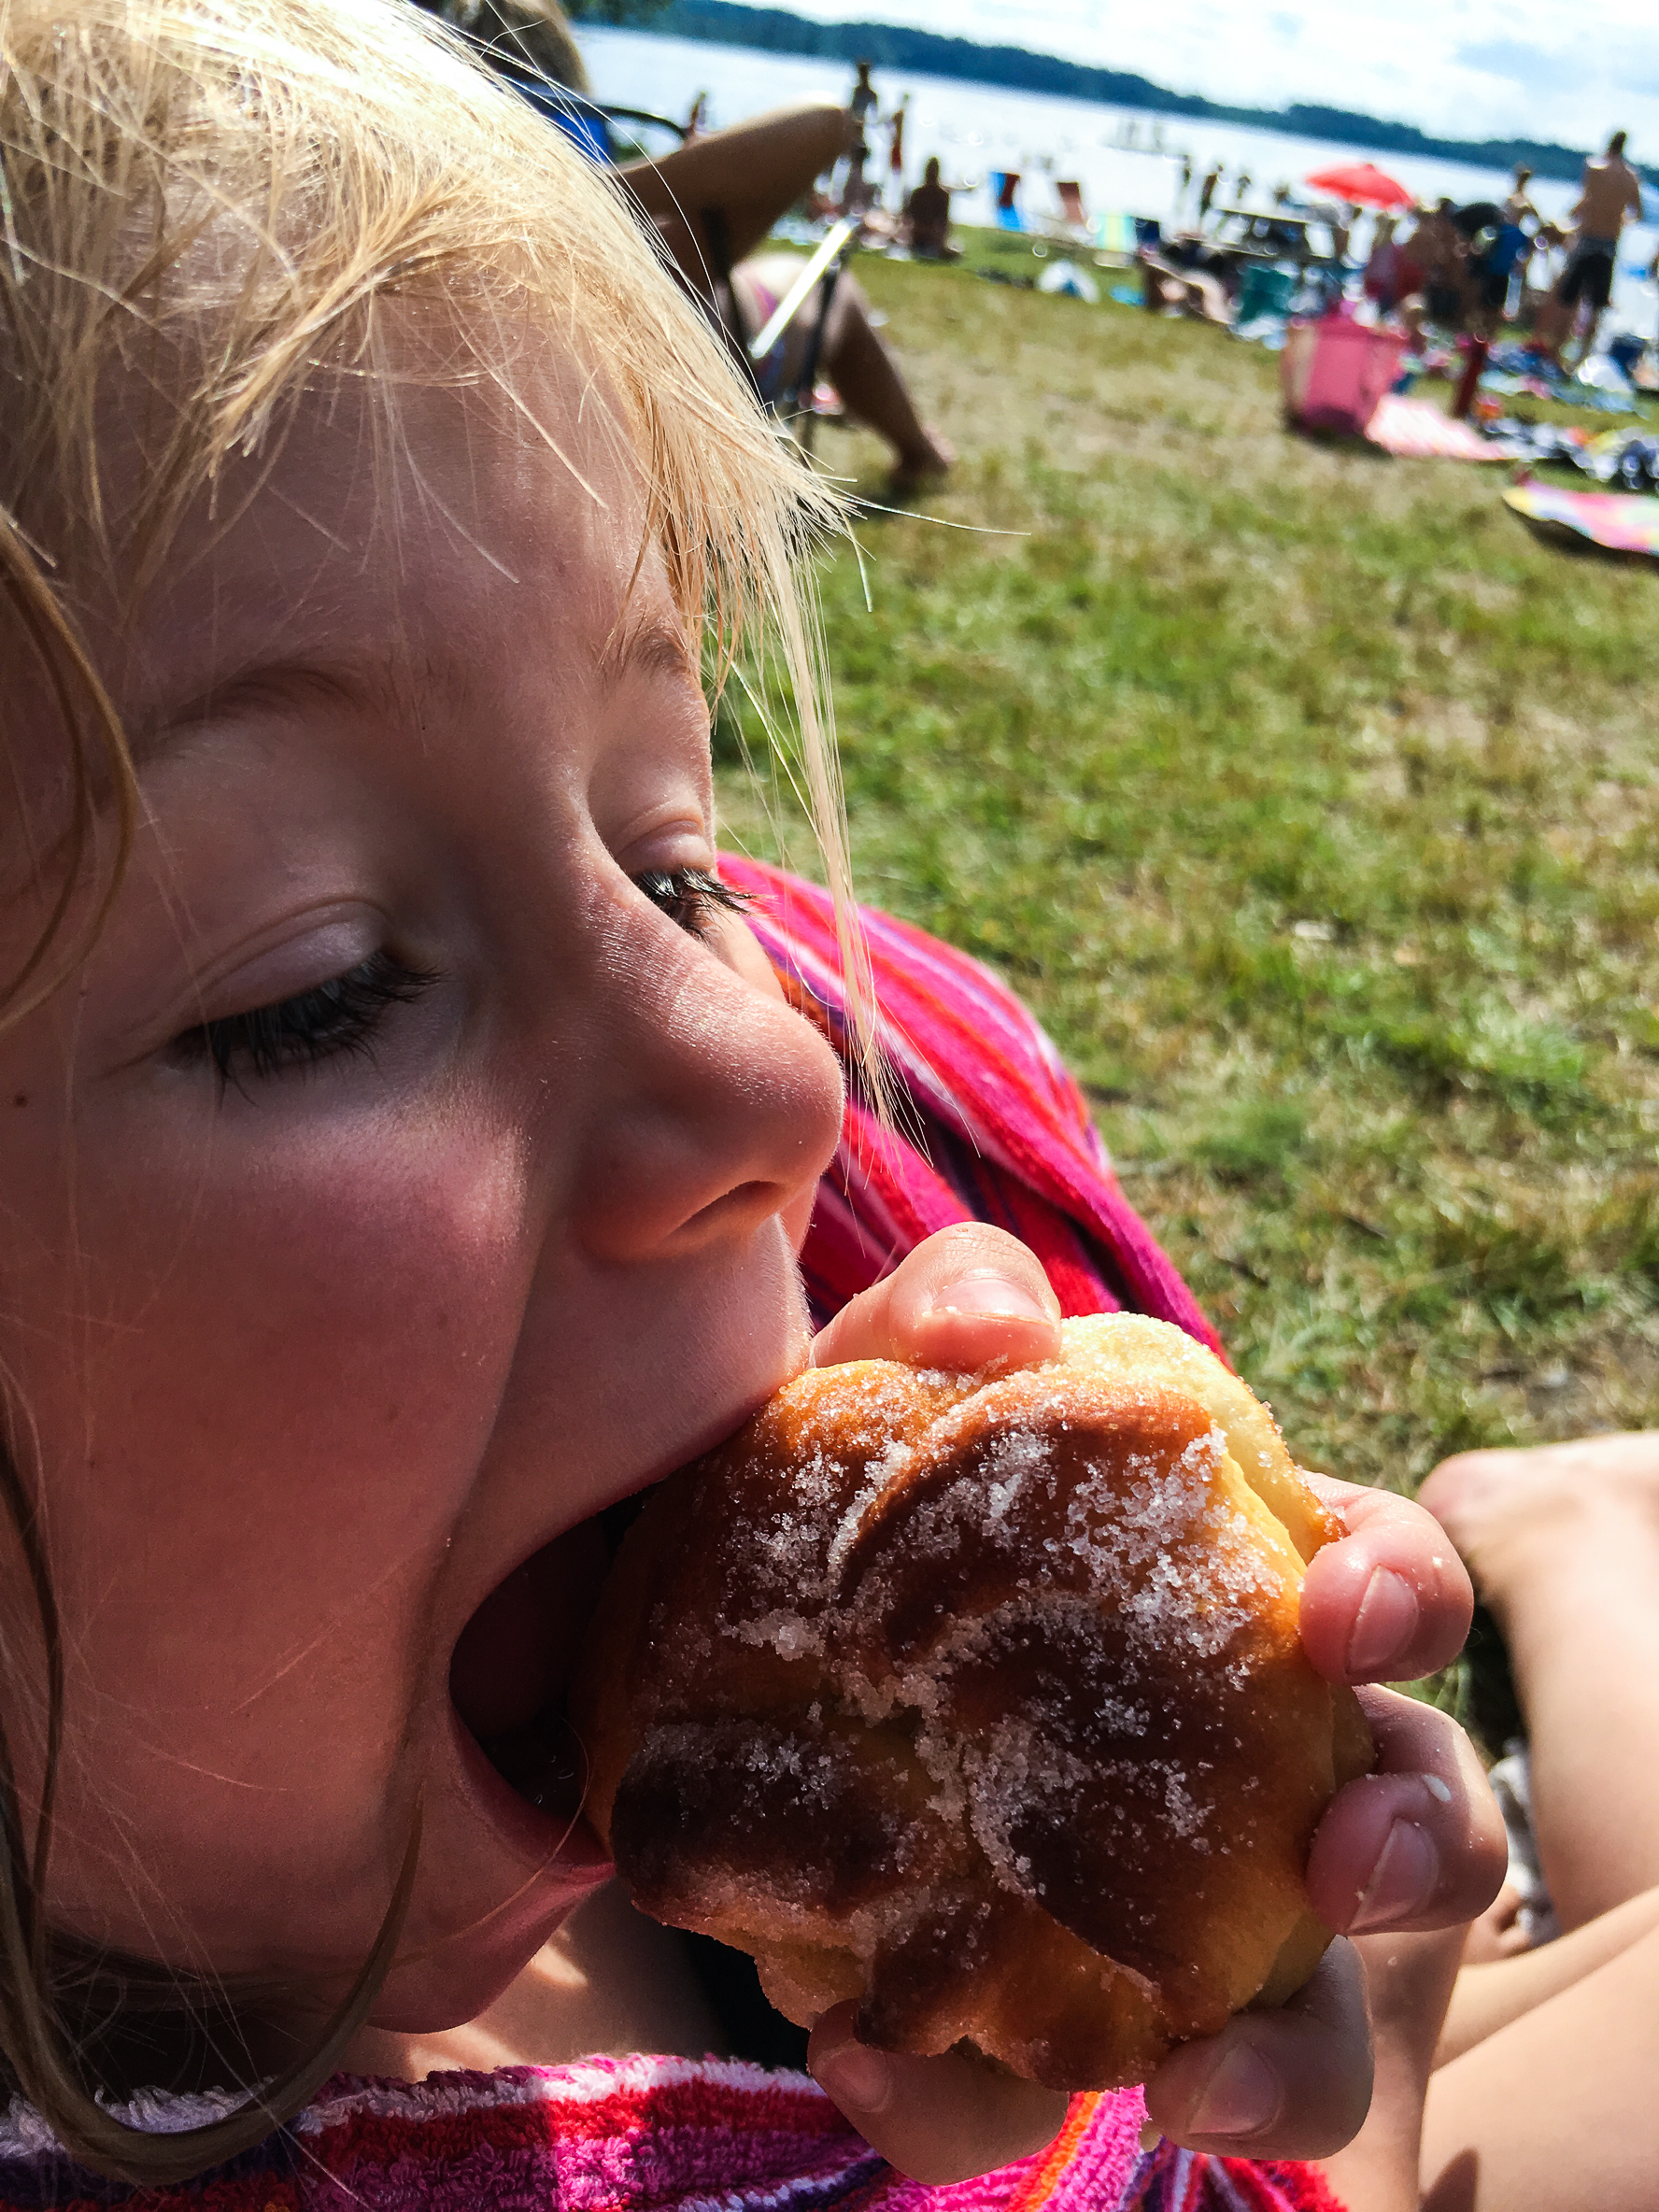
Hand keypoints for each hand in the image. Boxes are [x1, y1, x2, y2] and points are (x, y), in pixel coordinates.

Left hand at [804, 1226, 1505, 2179]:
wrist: (631, 1634)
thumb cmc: (799, 1494)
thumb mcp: (853, 1376)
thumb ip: (938, 1304)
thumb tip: (1008, 1324)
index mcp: (1210, 1589)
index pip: (1372, 1586)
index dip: (1402, 1594)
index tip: (1347, 1613)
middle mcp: (1207, 1758)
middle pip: (1396, 1807)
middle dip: (1415, 1839)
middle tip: (1344, 1859)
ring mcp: (1115, 1904)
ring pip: (1291, 2015)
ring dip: (1286, 2059)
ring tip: (1197, 2080)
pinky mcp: (984, 2014)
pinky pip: (1014, 2102)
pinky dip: (962, 2103)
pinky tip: (865, 2060)